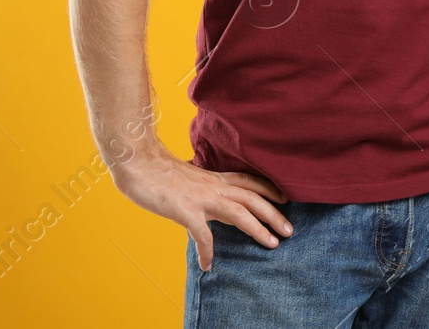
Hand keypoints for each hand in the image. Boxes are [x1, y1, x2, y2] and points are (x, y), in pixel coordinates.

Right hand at [110, 151, 292, 270]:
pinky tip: (208, 265)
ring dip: (258, 228)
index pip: (249, 181)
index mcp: (214, 178)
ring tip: (272, 244)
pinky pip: (202, 234)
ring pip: (239, 212)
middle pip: (252, 198)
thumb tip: (209, 198)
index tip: (286, 199)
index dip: (269, 190)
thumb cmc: (159, 172)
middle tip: (290, 230)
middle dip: (273, 214)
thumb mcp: (190, 177)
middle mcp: (213, 186)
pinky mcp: (185, 210)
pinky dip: (208, 250)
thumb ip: (203, 187)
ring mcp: (200, 198)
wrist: (138, 163)